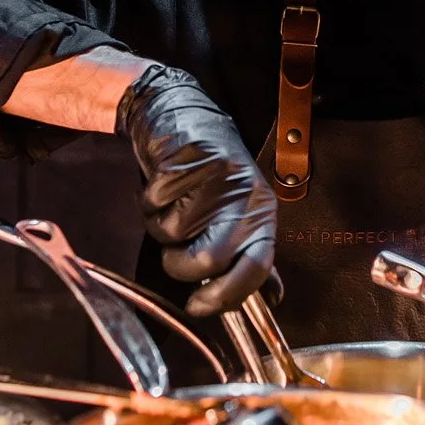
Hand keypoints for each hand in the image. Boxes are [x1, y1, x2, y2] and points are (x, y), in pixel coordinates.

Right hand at [116, 64, 277, 315]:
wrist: (181, 118)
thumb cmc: (211, 177)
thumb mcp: (240, 214)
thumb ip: (251, 256)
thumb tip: (273, 298)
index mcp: (262, 215)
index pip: (256, 268)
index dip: (225, 296)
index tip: (198, 306)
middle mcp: (243, 197)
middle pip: (206, 259)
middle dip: (179, 264)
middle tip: (176, 251)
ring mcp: (213, 178)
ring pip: (171, 235)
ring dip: (161, 226)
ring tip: (173, 204)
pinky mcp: (182, 163)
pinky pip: (153, 206)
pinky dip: (150, 203)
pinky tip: (164, 184)